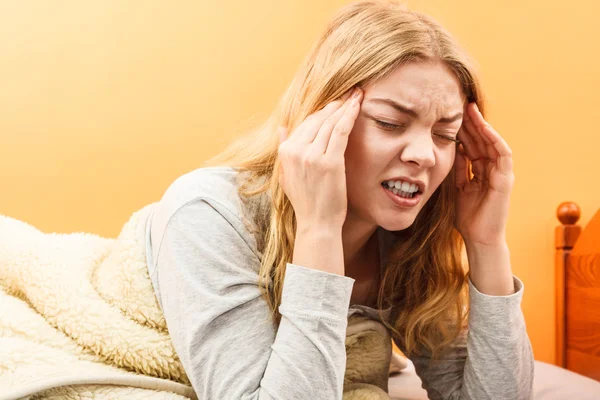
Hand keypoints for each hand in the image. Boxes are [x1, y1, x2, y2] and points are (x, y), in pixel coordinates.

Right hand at [277, 87, 363, 229]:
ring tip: (356, 96)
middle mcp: (296, 151)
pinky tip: (357, 105)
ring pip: (330, 123)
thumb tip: (282, 128)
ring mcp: (312, 156)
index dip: (322, 112)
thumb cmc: (306, 202)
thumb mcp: (287, 175)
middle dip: (335, 105)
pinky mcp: (330, 162)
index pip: (305, 124)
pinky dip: (349, 115)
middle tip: (350, 94)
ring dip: (345, 106)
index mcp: (285, 152)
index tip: (335, 103)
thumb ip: (283, 149)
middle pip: (318, 120)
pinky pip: (340, 131)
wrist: (317, 223)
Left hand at [454, 103, 514, 246]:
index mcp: (479, 170)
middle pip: (481, 140)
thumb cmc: (467, 217)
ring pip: (492, 142)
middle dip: (471, 122)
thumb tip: (449, 150)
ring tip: (470, 110)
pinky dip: (494, 139)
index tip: (449, 115)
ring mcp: (500, 173)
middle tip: (459, 104)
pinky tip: (484, 128)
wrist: (478, 238)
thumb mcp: (456, 188)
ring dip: (482, 126)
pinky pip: (503, 154)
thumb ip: (456, 170)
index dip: (462, 130)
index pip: (471, 145)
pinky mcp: (506, 178)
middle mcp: (491, 169)